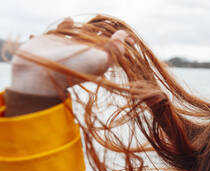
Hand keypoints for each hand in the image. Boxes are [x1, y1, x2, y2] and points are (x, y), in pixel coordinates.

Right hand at [9, 18, 129, 95]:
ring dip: (88, 27)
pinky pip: (63, 30)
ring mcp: (70, 47)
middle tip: (115, 24)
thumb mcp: (100, 60)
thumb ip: (114, 50)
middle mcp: (85, 54)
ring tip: (97, 19)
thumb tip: (124, 37)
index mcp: (98, 61)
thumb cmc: (74, 68)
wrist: (41, 73)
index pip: (114, 49)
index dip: (122, 43)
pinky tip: (70, 19)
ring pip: (82, 34)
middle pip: (99, 41)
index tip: (131, 37)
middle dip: (107, 33)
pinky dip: (67, 24)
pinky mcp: (54, 41)